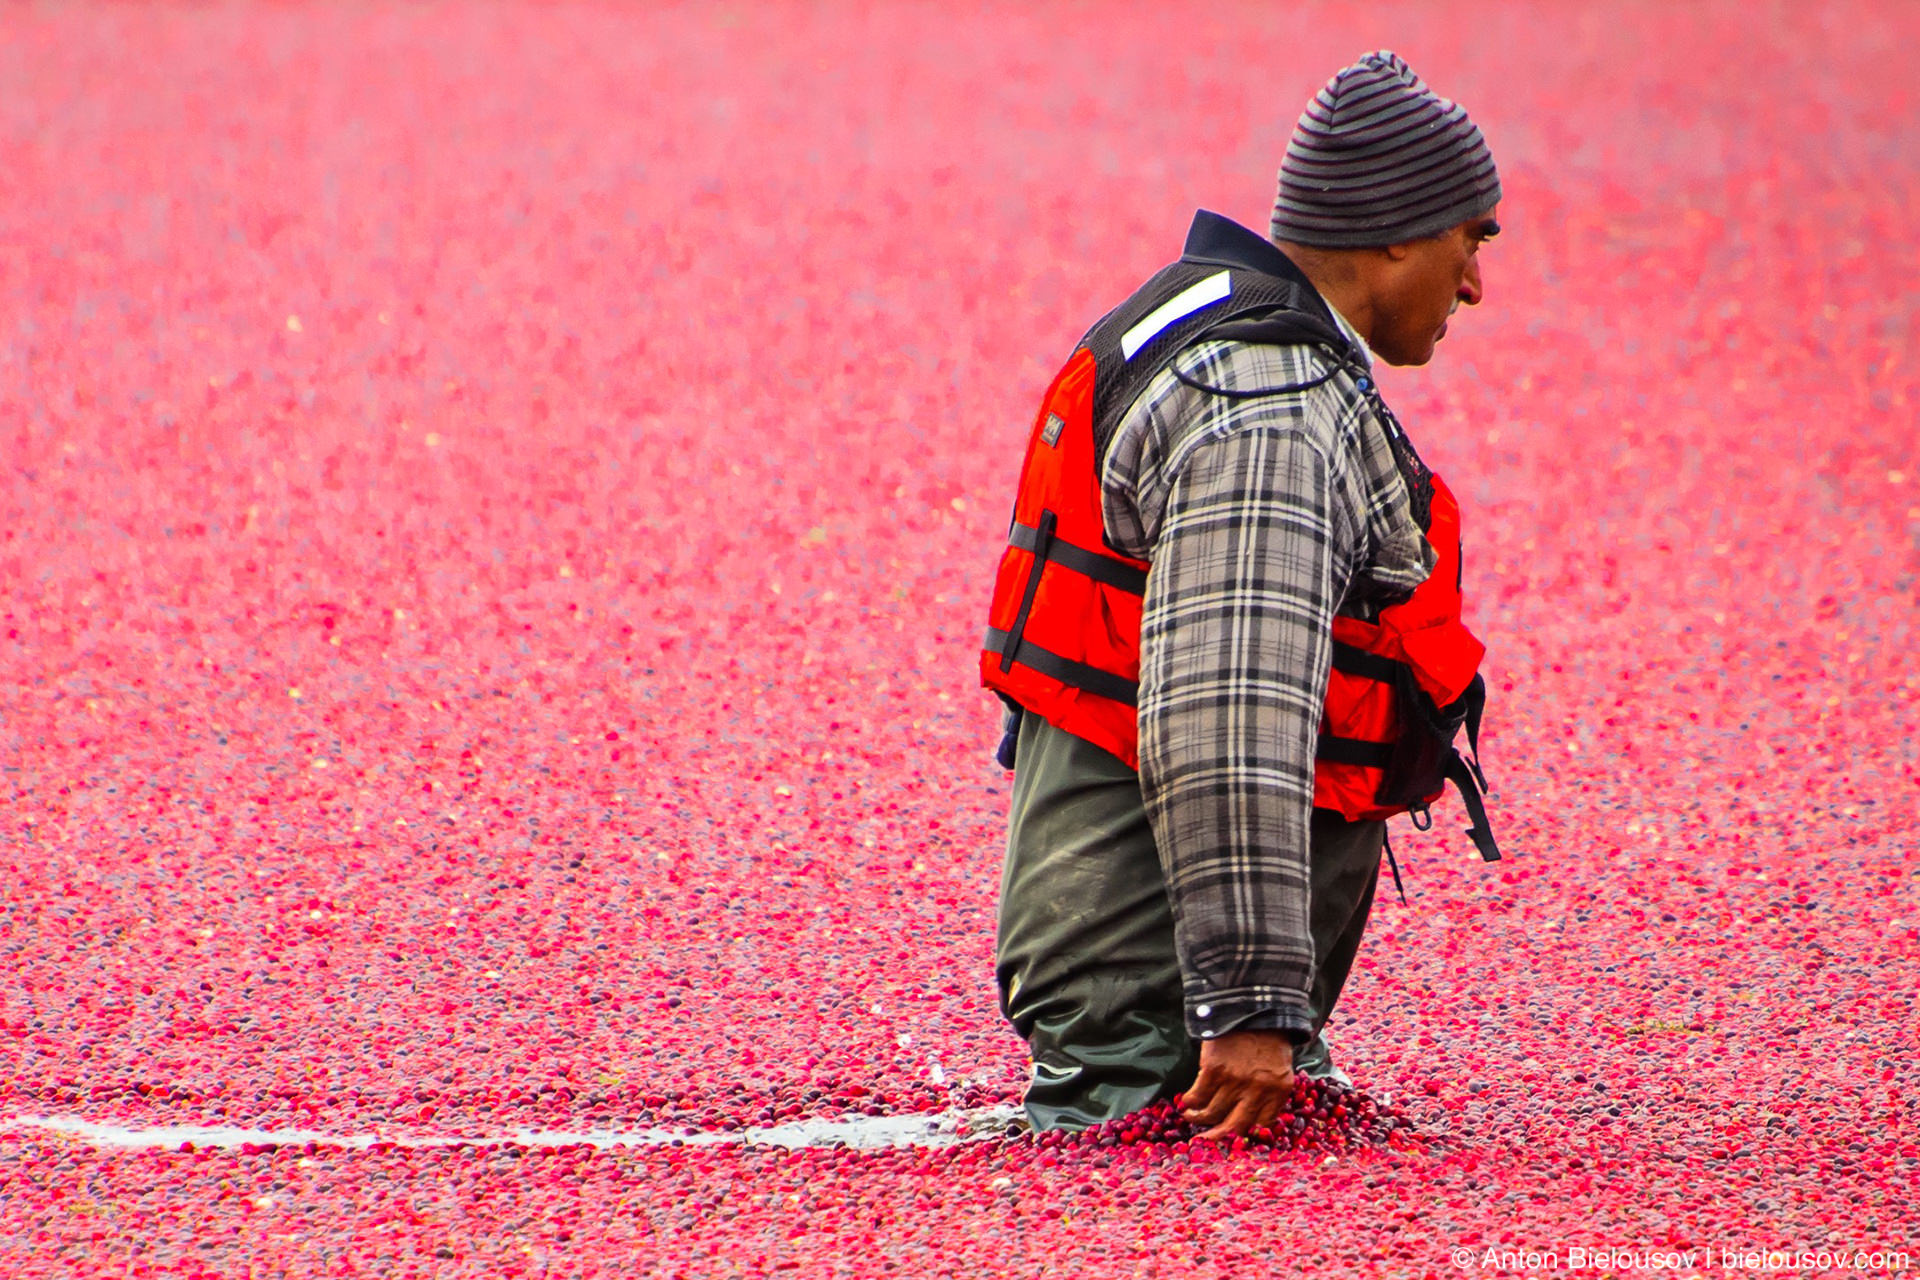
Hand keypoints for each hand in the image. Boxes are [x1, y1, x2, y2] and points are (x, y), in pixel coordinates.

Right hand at [1179, 1029, 1294, 1139]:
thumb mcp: (1280, 1067)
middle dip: (1217, 1136)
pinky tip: (1186, 1101)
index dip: (1244, 1132)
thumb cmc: (1268, 1038)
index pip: (1261, 1124)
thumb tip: (1253, 1119)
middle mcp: (1258, 1089)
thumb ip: (1270, 1092)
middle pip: (1235, 1125)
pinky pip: (1198, 1095)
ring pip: (1212, 1112)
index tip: (1232, 1134)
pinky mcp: (1214, 1069)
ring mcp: (1235, 1080)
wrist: (1251, 1006)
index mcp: (1278, 1090)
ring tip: (1191, 1116)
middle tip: (1205, 1140)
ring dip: (1198, 1118)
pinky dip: (1190, 1101)